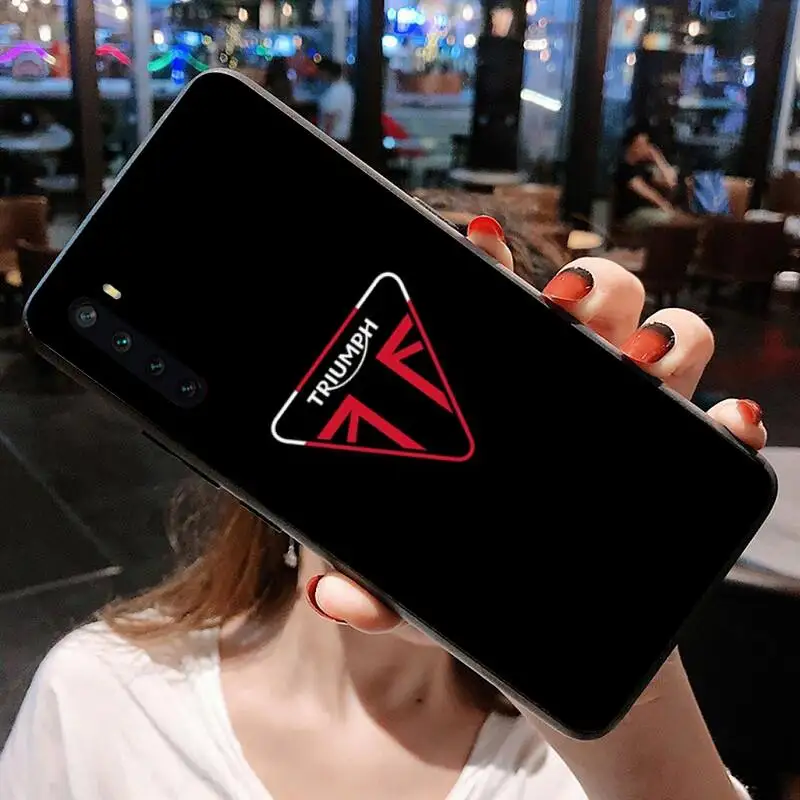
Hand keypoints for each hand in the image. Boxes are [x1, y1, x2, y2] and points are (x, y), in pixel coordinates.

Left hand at [301, 215, 763, 795]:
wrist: (539, 624)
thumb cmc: (465, 577)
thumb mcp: (413, 583)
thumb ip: (373, 584)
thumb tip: (332, 593)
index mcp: (495, 382)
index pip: (495, 296)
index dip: (488, 260)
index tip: (478, 243)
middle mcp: (565, 380)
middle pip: (592, 298)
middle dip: (589, 286)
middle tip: (562, 305)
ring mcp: (621, 413)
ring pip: (661, 335)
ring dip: (661, 332)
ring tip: (639, 354)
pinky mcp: (669, 456)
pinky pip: (710, 421)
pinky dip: (725, 416)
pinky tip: (727, 422)